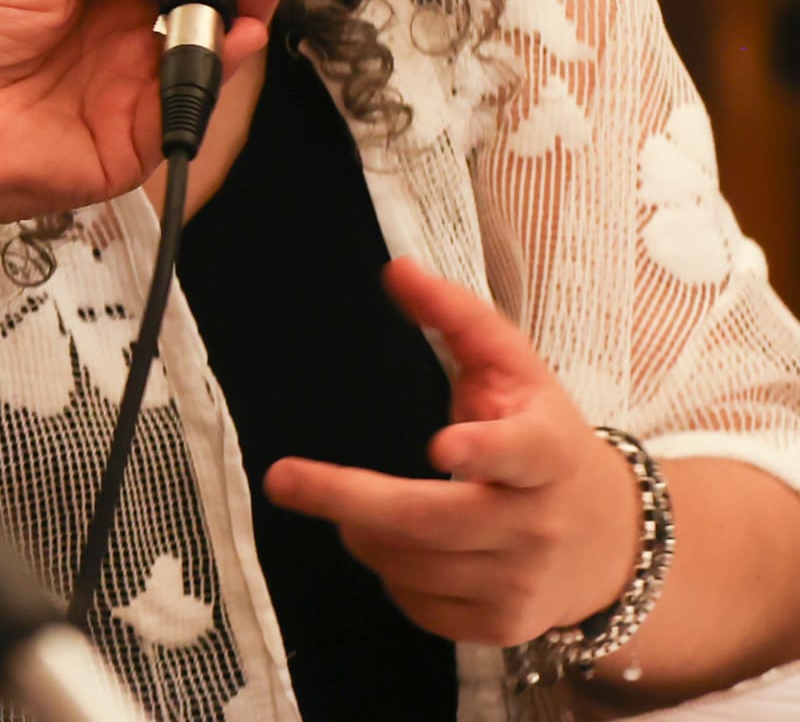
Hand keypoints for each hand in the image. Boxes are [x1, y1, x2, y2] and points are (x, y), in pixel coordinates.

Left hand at [264, 258, 640, 648]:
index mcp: (547, 450)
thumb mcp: (513, 366)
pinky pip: (419, 604)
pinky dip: (388, 570)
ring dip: (361, 529)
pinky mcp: (502, 626)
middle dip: (352, 499)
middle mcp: (537, 522)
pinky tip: (392, 542)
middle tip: (284, 479)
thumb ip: (456, 315)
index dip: (483, 451)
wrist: (610, 538)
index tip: (442, 446)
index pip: (521, 452)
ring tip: (348, 501)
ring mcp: (521, 583)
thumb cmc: (543, 430)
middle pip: (435, 519)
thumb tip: (396, 269)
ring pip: (414, 563)